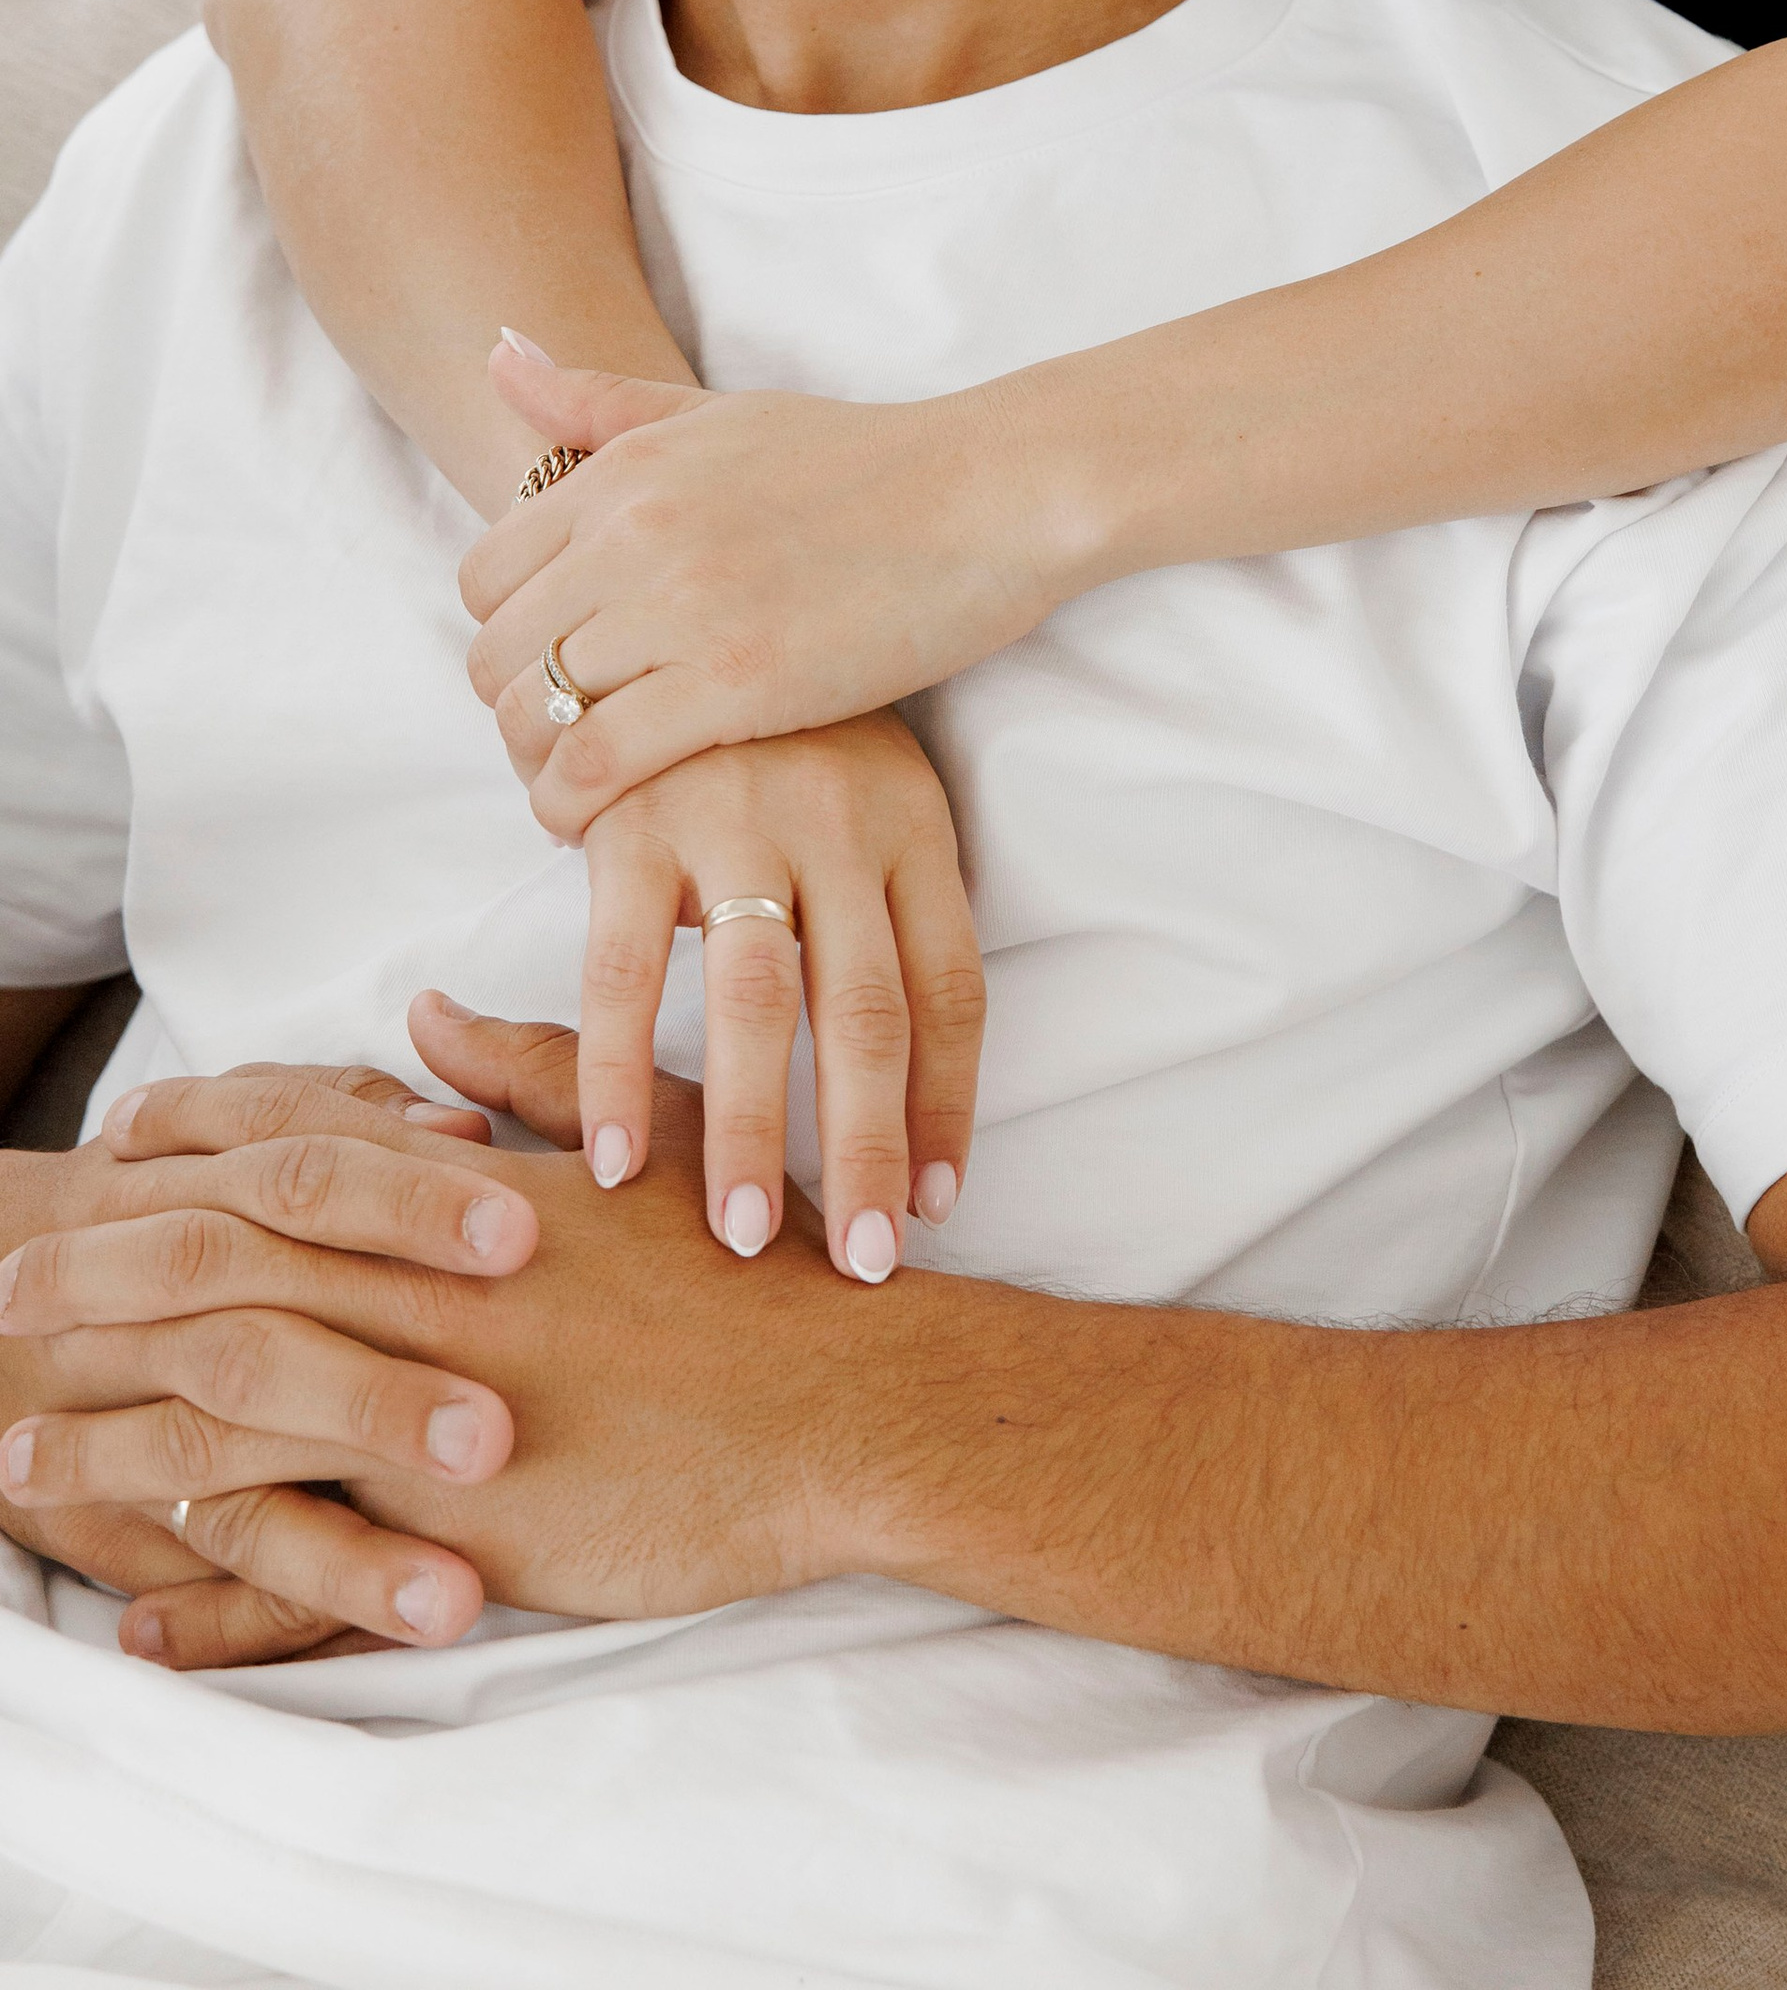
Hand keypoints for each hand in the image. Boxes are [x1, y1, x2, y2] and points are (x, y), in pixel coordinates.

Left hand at [17, 1019, 897, 1630]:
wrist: (851, 1399)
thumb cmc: (763, 1264)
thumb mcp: (649, 1131)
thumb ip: (524, 1072)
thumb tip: (421, 1017)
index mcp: (462, 1197)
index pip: (277, 1159)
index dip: (175, 1154)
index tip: (104, 1155)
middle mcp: (426, 1296)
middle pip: (211, 1281)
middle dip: (92, 1285)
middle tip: (4, 1295)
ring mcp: (434, 1416)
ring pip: (224, 1427)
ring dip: (107, 1446)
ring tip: (18, 1463)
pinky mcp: (460, 1531)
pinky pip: (303, 1574)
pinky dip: (209, 1602)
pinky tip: (140, 1620)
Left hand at [462, 339, 1079, 838]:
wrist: (989, 494)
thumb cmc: (866, 459)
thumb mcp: (721, 412)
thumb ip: (601, 398)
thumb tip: (497, 353)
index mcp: (623, 469)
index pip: (484, 576)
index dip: (506, 636)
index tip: (549, 673)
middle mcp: (632, 531)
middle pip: (494, 654)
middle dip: (513, 712)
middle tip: (563, 745)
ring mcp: (681, 607)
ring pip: (531, 715)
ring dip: (537, 769)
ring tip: (578, 792)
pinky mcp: (734, 683)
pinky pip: (596, 763)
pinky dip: (572, 806)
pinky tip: (600, 822)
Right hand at [572, 720, 983, 1282]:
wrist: (680, 588)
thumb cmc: (789, 728)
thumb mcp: (871, 792)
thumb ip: (889, 910)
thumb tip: (918, 1092)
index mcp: (914, 825)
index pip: (952, 990)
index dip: (947, 1109)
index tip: (935, 1210)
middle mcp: (839, 824)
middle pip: (869, 1014)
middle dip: (867, 1151)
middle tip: (863, 1267)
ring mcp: (736, 820)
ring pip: (759, 1003)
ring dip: (751, 1131)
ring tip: (739, 1239)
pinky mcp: (634, 821)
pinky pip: (626, 970)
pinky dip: (623, 1072)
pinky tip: (618, 1158)